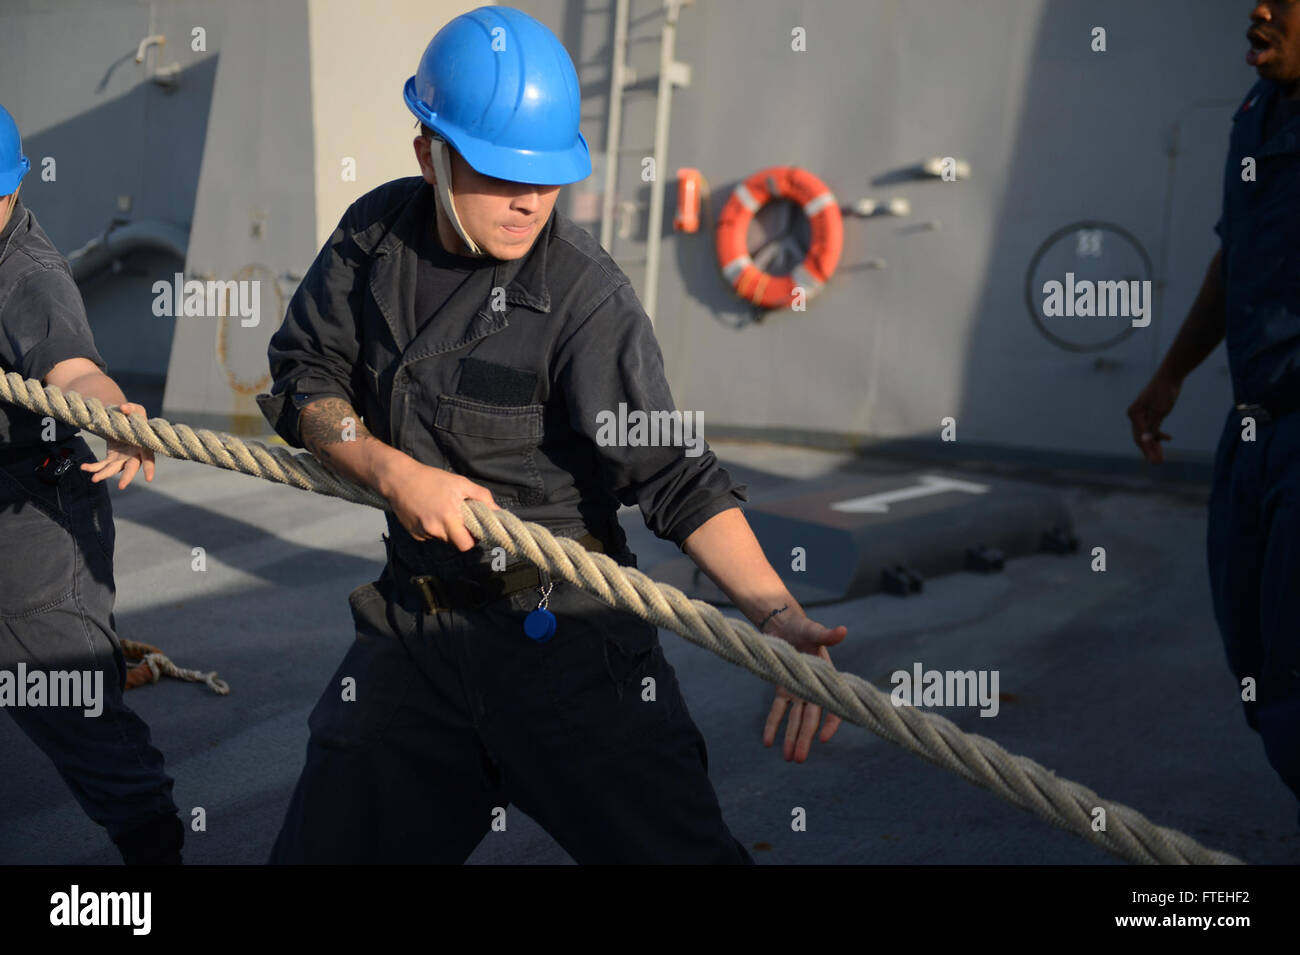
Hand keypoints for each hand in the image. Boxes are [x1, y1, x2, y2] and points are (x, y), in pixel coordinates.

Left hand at [81, 402, 154, 488]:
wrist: (122, 421)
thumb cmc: (134, 416)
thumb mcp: (135, 409)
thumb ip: (131, 408)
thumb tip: (123, 408)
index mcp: (144, 445)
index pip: (149, 458)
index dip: (149, 468)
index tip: (148, 478)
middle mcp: (135, 455)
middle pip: (132, 468)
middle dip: (127, 477)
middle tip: (121, 486)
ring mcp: (123, 458)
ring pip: (115, 469)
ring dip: (105, 474)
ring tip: (94, 479)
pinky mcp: (112, 458)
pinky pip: (103, 465)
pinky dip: (94, 467)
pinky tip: (84, 467)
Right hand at [380, 456, 499, 550]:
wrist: (398, 479)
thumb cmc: (432, 479)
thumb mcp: (460, 483)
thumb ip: (481, 496)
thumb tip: (498, 509)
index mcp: (449, 519)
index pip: (466, 545)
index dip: (473, 539)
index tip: (474, 529)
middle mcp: (435, 530)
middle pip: (455, 543)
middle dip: (460, 535)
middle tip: (459, 520)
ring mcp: (422, 533)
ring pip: (442, 539)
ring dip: (446, 530)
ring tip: (441, 510)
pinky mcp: (413, 533)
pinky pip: (430, 536)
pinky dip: (433, 528)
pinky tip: (428, 512)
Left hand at [761, 612, 848, 761]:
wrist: (785, 625)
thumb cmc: (804, 628)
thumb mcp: (814, 630)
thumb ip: (826, 635)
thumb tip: (842, 631)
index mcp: (827, 678)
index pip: (832, 705)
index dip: (830, 722)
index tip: (823, 738)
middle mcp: (814, 689)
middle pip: (810, 719)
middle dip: (805, 739)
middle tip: (799, 759)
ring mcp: (798, 692)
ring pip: (796, 720)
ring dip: (792, 739)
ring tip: (789, 758)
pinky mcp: (783, 689)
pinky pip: (778, 711)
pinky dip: (773, 725)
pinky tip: (768, 742)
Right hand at [1126, 374, 1179, 463]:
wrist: (1170, 376)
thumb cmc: (1164, 392)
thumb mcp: (1160, 410)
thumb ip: (1152, 427)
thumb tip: (1145, 441)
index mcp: (1134, 414)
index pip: (1139, 437)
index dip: (1147, 451)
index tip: (1155, 462)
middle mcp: (1135, 415)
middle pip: (1141, 437)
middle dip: (1150, 450)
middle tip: (1159, 463)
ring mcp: (1142, 414)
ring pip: (1147, 434)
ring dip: (1155, 445)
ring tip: (1162, 457)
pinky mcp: (1150, 412)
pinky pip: (1152, 427)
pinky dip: (1159, 434)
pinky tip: (1168, 438)